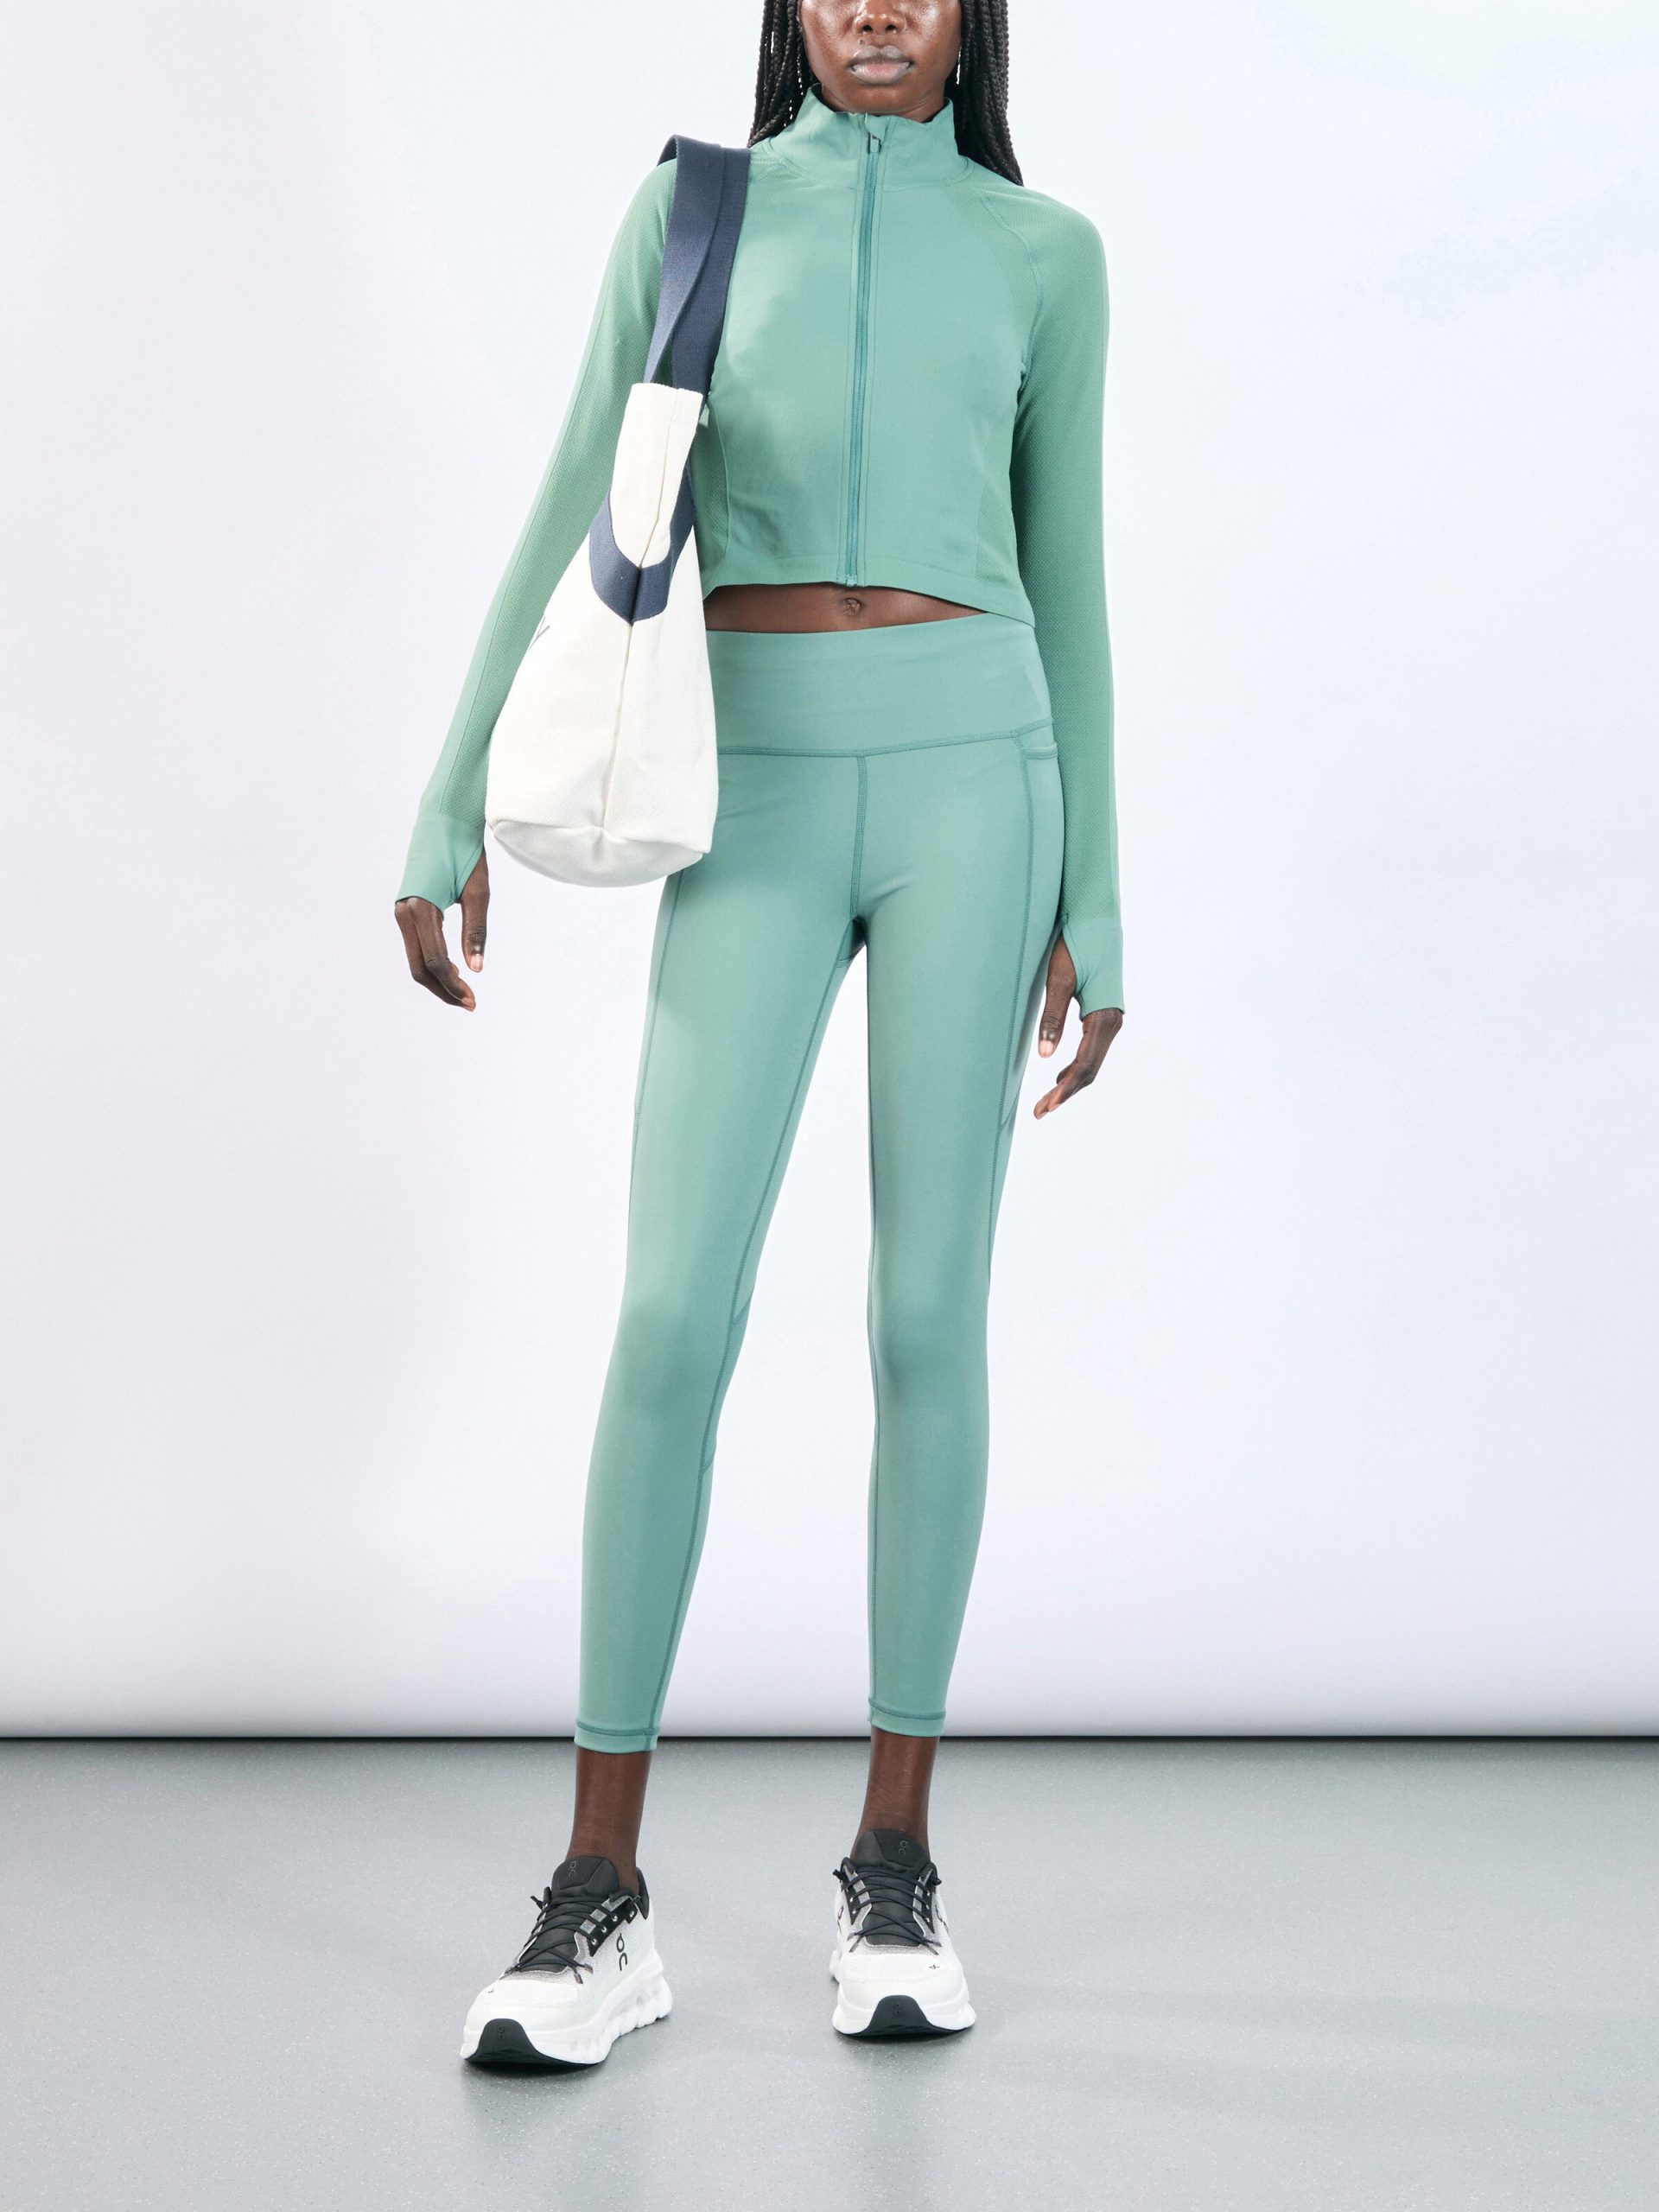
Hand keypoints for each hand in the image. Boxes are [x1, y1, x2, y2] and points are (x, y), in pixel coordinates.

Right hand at [394, 851, 489, 1009]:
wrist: (444, 819)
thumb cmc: (464, 851)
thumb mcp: (478, 890)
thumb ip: (476, 930)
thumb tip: (477, 968)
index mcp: (421, 907)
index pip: (434, 960)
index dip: (452, 985)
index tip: (473, 999)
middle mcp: (404, 911)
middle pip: (419, 967)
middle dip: (443, 990)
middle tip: (469, 1003)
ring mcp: (401, 911)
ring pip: (415, 959)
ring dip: (437, 980)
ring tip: (463, 992)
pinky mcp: (405, 910)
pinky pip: (416, 945)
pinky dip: (432, 963)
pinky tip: (452, 971)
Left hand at [1033, 936, 1122, 1116]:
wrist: (1095, 917)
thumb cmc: (1075, 944)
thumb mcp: (1060, 979)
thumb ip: (1053, 1017)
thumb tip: (1045, 1056)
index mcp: (1104, 1017)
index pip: (1085, 1066)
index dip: (1065, 1091)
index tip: (1046, 1108)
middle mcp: (1112, 1021)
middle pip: (1090, 1070)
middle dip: (1066, 1093)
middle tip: (1039, 1112)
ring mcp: (1111, 1017)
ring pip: (1093, 1061)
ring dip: (1071, 1083)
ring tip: (1047, 1100)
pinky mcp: (1104, 1012)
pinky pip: (1093, 1048)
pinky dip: (1077, 1066)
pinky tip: (1060, 1075)